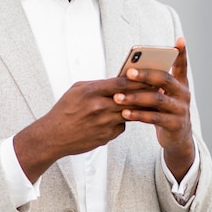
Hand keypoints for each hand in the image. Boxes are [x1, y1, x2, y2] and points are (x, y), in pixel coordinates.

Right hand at [13, 75, 153, 182]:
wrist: (54, 136)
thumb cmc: (64, 109)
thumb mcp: (77, 90)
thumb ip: (98, 85)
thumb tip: (118, 81)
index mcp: (92, 91)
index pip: (122, 82)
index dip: (139, 79)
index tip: (150, 75)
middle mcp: (100, 107)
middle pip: (131, 98)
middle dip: (146, 93)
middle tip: (158, 88)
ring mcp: (104, 123)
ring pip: (130, 113)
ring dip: (139, 108)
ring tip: (149, 103)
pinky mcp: (107, 136)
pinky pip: (122, 126)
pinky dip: (122, 121)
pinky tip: (118, 119)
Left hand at [113, 37, 194, 180]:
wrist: (176, 138)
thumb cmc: (162, 110)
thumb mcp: (160, 95)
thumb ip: (150, 84)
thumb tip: (127, 72)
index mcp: (180, 83)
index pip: (181, 65)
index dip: (181, 53)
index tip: (179, 40)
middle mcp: (183, 94)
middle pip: (164, 79)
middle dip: (145, 74)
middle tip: (128, 72)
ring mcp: (181, 109)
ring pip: (157, 99)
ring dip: (135, 97)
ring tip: (117, 97)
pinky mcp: (175, 124)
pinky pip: (154, 117)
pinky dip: (138, 114)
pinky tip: (124, 113)